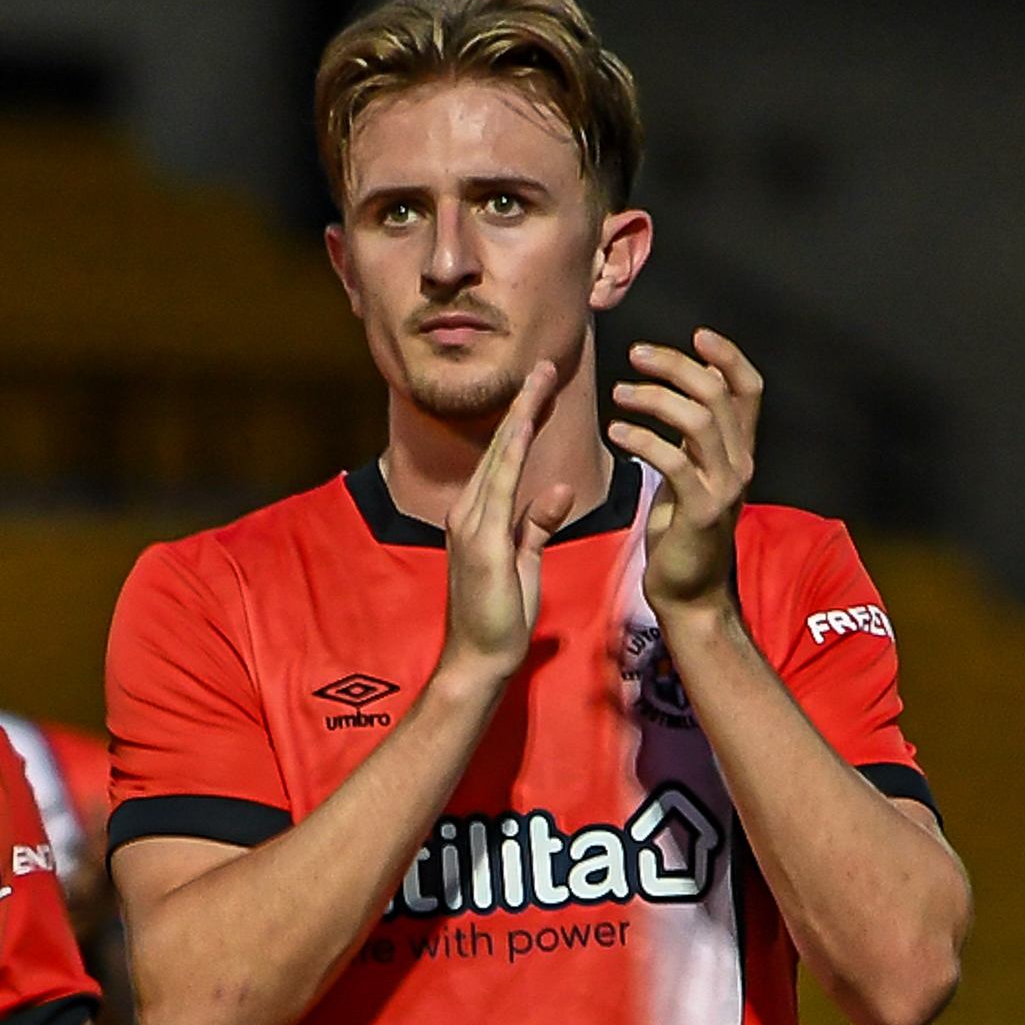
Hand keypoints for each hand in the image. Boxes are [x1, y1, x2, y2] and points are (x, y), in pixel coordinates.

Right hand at [440, 360, 562, 688]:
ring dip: (520, 417)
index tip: (543, 388)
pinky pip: (500, 488)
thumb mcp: (525, 563)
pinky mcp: (480, 542)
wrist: (479, 660)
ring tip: (540, 380)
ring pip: (500, 457)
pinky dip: (512, 455)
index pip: (508, 458)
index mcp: (480, 516)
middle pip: (501, 447)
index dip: (525, 420)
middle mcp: (469, 512)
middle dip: (523, 404)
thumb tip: (555, 488)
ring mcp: (470, 524)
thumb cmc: (501, 619)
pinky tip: (526, 429)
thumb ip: (535, 526)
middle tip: (545, 364)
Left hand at [613, 330, 762, 620]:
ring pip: (697, 420)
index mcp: (740, 452)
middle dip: (674, 365)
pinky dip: (641, 437)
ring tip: (620, 394)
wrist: (690, 595)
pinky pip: (673, 460)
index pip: (749, 389)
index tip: (697, 335)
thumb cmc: (683, 535)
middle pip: (716, 394)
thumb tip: (685, 387)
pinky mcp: (701, 511)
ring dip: (653, 397)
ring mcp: (724, 488)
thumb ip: (697, 436)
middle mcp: (740, 465)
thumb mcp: (695, 476)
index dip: (728, 356)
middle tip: (635, 355)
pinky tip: (616, 430)